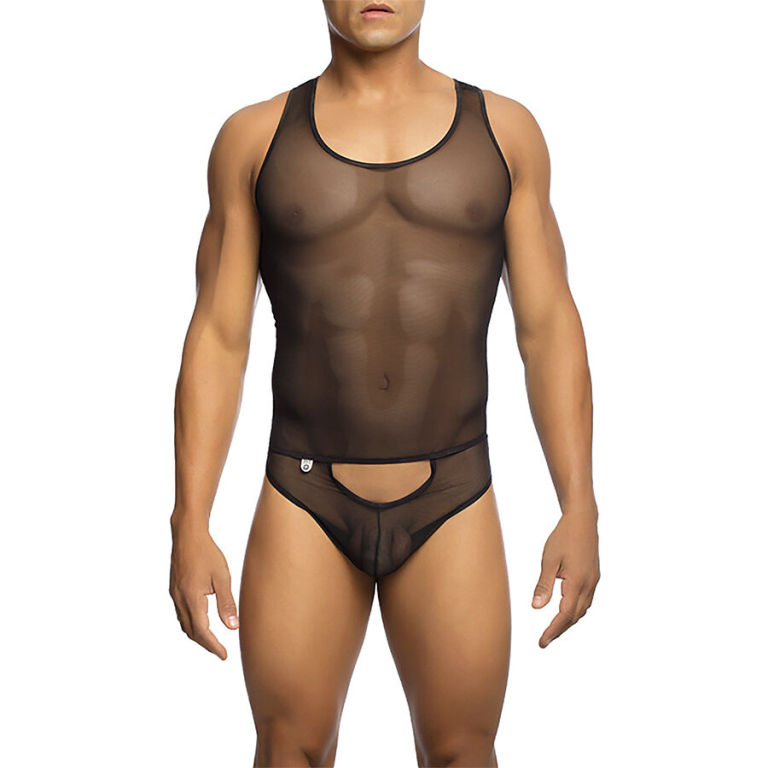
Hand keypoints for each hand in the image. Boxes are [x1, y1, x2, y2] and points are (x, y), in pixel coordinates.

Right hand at [169, 524, 238, 659]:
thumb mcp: (222, 577)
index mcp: (192, 598)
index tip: (224, 655)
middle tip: (220, 651)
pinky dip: (191, 623)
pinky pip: (181, 614)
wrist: (187, 534)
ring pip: (184, 624)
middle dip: (206, 644)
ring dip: (197, 635)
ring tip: (212, 640)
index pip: (202, 631)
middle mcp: (179, 599)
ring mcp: (174, 595)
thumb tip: (233, 627)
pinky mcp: (174, 589)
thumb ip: (227, 603)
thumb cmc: (207, 553)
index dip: (213, 646)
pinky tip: (201, 620)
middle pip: (191, 631)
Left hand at [532, 510, 599, 647]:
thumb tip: (536, 608)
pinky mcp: (594, 577)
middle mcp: (589, 584)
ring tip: (553, 630)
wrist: (583, 520)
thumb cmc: (563, 537)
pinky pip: (585, 600)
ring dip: (568, 622)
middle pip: (575, 616)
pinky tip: (566, 611)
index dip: (553, 630)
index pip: (565, 614)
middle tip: (544, 641)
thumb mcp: (549, 560)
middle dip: (560, 630)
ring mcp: (594, 581)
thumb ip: (543, 585)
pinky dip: (575, 610)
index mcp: (577, 582)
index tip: (542, 642)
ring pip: (582, 610)